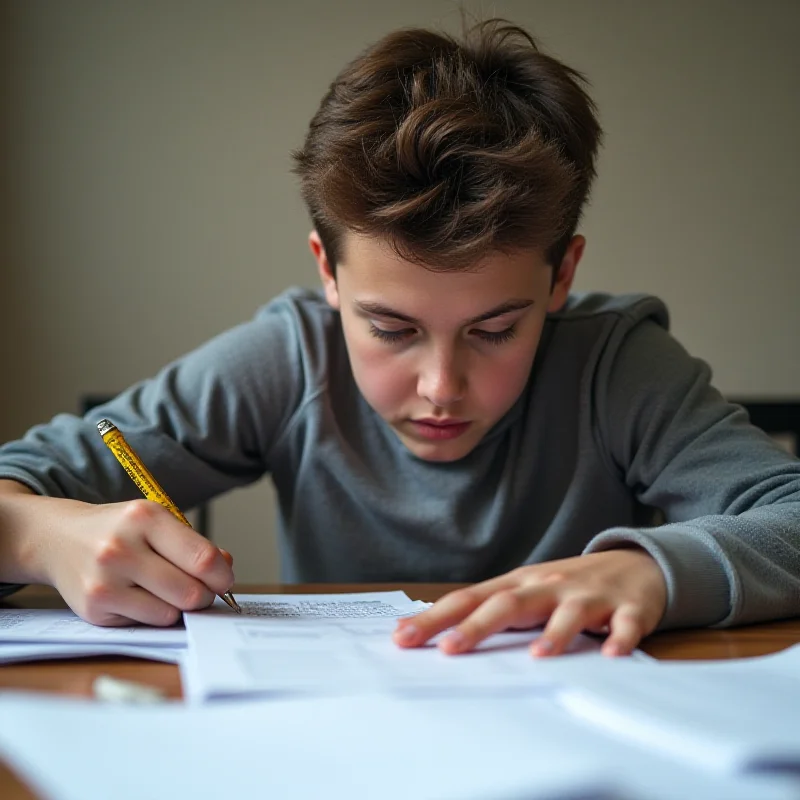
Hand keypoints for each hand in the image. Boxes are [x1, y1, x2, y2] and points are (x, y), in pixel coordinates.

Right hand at [0, 489, 233, 626]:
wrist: (58, 538)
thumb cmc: (119, 530)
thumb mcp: (156, 521)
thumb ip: (193, 545)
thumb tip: (225, 568)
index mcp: (145, 518)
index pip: (203, 558)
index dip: (222, 575)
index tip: (224, 579)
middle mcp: (122, 548)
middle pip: (190, 592)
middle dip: (204, 595)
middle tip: (200, 589)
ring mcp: (105, 581)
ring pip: (171, 612)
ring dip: (177, 606)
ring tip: (164, 589)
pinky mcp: (94, 608)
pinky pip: (146, 622)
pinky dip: (152, 614)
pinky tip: (137, 596)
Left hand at [393, 549, 666, 657]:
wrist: (635, 564)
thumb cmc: (568, 585)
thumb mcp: (528, 592)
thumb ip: (492, 610)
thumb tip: (441, 632)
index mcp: (519, 584)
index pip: (470, 599)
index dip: (436, 618)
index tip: (403, 638)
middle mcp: (547, 586)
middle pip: (509, 604)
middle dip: (477, 626)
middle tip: (449, 649)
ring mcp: (587, 596)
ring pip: (568, 613)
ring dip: (554, 633)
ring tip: (538, 656)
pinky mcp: (627, 607)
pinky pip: (624, 623)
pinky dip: (619, 637)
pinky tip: (611, 653)